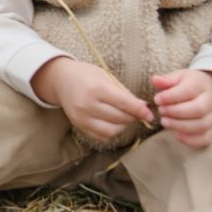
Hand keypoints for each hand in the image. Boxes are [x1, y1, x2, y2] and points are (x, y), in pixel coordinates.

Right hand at [32, 57, 152, 142]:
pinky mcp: (79, 126)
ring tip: (124, 116)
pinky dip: (112, 131)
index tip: (150, 114)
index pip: (124, 104)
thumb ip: (124, 93)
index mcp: (96, 89)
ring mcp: (82, 118)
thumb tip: (143, 108)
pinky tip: (112, 122)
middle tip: (137, 112)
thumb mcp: (106, 77)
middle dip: (133, 116)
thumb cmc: (86, 75)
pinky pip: (102, 136)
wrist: (61, 80)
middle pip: (120, 118)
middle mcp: (88, 105)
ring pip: (112, 130)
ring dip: (123, 125)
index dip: (140, 110)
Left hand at [151, 69, 211, 147]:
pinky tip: (176, 136)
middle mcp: (210, 101)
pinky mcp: (210, 129)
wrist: (207, 90)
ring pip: (202, 125)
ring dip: (181, 126)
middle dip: (176, 112)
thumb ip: (167, 80)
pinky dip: (192, 140)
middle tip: (161, 111)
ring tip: (164, 122)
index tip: (157, 99)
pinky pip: (206, 138)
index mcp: (201, 85)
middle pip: (198, 109)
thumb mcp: (178, 76)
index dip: (171, 96)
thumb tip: (155, 80)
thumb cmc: (188, 83)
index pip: (189, 91)